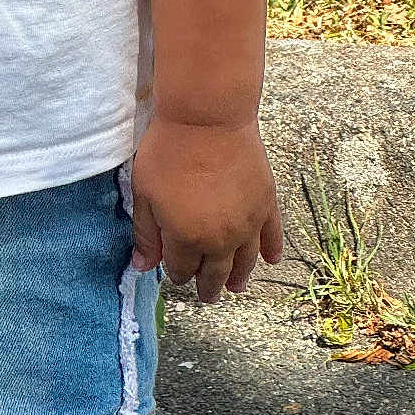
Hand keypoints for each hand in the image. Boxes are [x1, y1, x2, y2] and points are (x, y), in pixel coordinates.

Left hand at [130, 115, 282, 303]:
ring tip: (235, 287)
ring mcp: (247, 224)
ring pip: (244, 262)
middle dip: (207, 286)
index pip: (181, 269)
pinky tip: (271, 261)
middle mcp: (220, 239)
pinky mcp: (266, 205)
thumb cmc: (168, 151)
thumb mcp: (144, 192)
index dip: (176, 272)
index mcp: (186, 238)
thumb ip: (145, 234)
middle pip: (214, 272)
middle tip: (207, 295)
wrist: (206, 119)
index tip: (175, 271)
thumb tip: (141, 268)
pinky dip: (272, 251)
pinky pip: (272, 237)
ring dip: (238, 278)